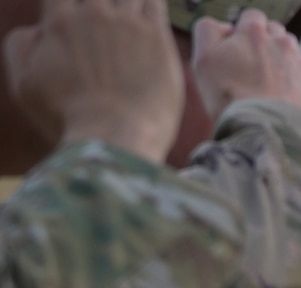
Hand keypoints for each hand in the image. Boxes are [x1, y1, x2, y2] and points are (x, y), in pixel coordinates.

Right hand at [4, 0, 183, 161]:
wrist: (113, 138)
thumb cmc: (67, 119)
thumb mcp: (26, 85)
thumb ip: (21, 46)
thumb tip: (37, 29)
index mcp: (60, 20)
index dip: (68, 7)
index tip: (73, 16)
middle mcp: (93, 12)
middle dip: (97, 7)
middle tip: (102, 23)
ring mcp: (127, 23)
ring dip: (125, 3)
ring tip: (125, 19)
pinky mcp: (156, 38)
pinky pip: (155, 2)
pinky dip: (151, 2)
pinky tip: (149, 10)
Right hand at [192, 8, 300, 120]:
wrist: (264, 133)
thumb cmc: (230, 99)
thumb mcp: (203, 59)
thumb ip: (208, 31)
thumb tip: (226, 28)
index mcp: (254, 31)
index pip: (252, 17)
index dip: (245, 34)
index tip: (241, 53)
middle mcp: (282, 41)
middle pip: (275, 34)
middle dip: (266, 47)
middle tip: (256, 73)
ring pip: (293, 53)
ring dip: (283, 64)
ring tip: (272, 88)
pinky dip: (300, 84)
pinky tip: (288, 99)